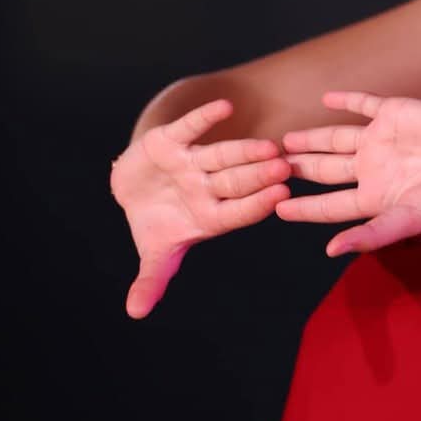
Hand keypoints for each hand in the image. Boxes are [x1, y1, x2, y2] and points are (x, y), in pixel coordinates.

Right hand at [111, 98, 292, 318]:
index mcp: (210, 216)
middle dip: (258, 177)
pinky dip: (205, 118)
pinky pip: (191, 128)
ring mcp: (194, 164)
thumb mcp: (154, 252)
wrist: (135, 189)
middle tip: (285, 170)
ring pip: (221, 155)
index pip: (239, 212)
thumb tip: (136, 313)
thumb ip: (151, 279)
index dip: (257, 205)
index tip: (281, 199)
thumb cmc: (155, 224)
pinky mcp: (174, 141)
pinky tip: (224, 106)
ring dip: (243, 151)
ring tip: (268, 146)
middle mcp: (208, 187)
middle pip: (237, 181)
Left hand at [277, 91, 420, 256]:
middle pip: (326, 170)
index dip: (302, 207)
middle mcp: (374, 168)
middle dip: (299, 170)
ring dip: (311, 139)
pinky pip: (362, 105)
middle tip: (267, 168)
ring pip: (335, 138)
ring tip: (285, 140)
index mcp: (376, 197)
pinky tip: (325, 99)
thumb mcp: (409, 220)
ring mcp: (381, 139)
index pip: (329, 205)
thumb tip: (330, 252)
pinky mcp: (393, 112)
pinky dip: (344, 101)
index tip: (275, 208)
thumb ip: (370, 235)